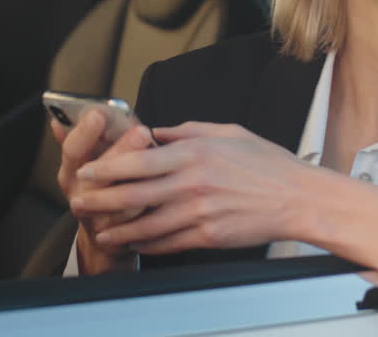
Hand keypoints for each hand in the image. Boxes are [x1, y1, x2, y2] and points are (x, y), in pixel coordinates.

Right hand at [50, 110, 153, 273]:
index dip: (84, 132)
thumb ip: (83, 139)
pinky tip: (166, 190)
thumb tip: (71, 113)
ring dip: (141, 180)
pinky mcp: (116, 236)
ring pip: (121, 200)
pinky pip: (137, 222)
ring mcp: (97, 217)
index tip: (99, 113)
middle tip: (141, 131)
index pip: (73, 149)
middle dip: (121, 151)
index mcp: (71, 170)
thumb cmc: (100, 186)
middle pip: (98, 174)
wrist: (103, 237)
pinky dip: (152, 206)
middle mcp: (80, 194)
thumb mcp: (86, 161)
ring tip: (158, 161)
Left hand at [70, 121, 309, 254]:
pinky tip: (135, 244)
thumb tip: (158, 131)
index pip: (138, 160)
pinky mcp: (208, 236)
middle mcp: (192, 182)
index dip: (107, 167)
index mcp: (193, 152)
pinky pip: (168, 243)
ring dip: (118, 230)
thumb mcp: (226, 132)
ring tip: (100, 231)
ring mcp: (199, 212)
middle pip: (133, 195)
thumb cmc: (266, 163)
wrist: (297, 198)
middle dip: (100, 201)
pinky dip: (147, 245)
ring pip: (146, 225)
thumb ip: (187, 131)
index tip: (88, 170)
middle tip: (80, 203)